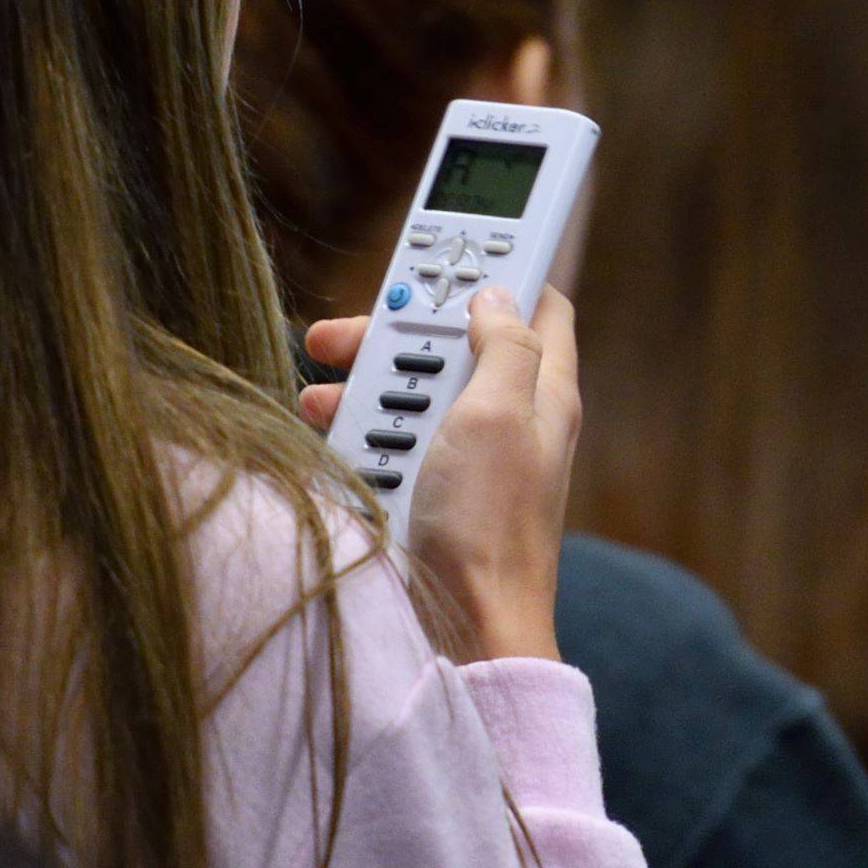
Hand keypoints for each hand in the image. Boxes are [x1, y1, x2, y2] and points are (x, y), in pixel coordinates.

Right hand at [301, 292, 573, 664]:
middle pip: (453, 340)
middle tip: (348, 328)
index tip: (454, 236)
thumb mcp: (500, 413)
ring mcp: (466, 457)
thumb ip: (503, 343)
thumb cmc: (488, 527)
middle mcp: (508, 419)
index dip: (501, 264)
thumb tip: (495, 292)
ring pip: (410, 389)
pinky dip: (358, 434)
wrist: (461, 631)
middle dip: (397, 330)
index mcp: (543, 392)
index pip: (538, 301)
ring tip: (324, 395)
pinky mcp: (428, 491)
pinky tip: (330, 438)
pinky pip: (388, 440)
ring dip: (366, 385)